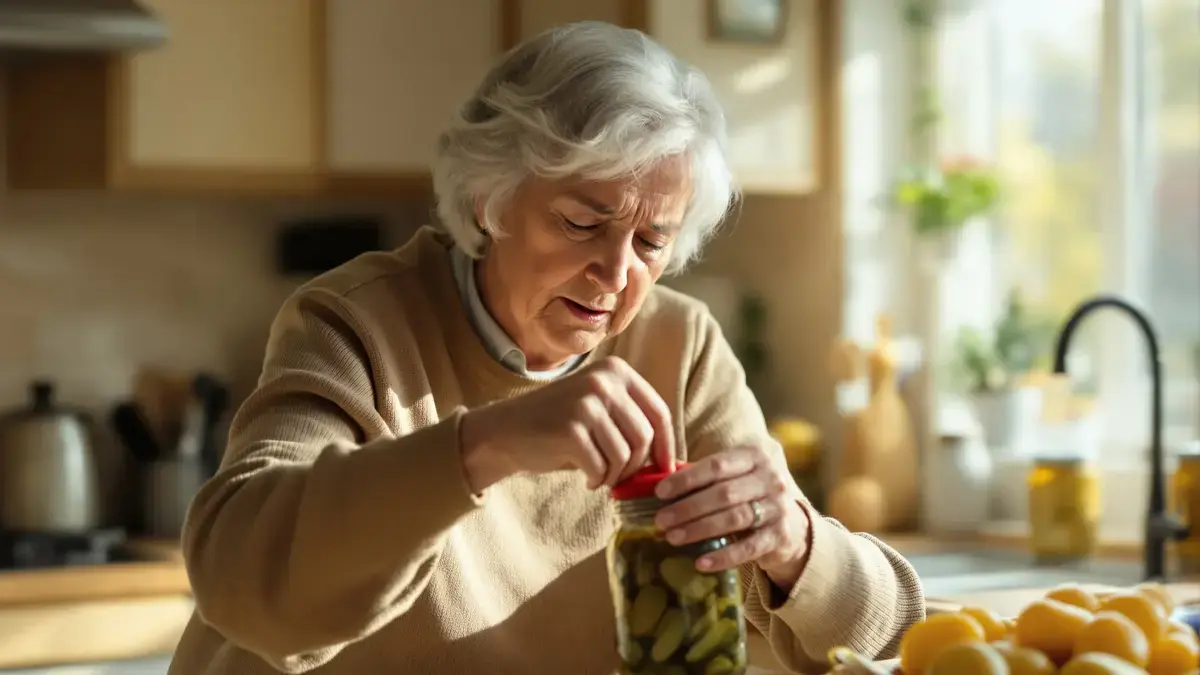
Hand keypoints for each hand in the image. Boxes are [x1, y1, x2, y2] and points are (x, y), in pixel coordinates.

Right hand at [461, 356, 675, 491]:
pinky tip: (586, 478)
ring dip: (616, 476)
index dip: (668, 446)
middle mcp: (604, 381)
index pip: (660, 413)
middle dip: (637, 467)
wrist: (506, 432)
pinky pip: (601, 468)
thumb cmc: (560, 426)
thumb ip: (632, 422)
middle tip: (620, 477)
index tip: (666, 469)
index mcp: (617, 371)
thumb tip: (673, 461)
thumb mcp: (600, 410)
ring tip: (600, 476)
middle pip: (645, 438)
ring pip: (625, 456)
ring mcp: (586, 403)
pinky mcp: (571, 429)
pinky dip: (597, 480)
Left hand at [652, 446, 811, 589]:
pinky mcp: (782, 535)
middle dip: (688, 508)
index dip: (686, 479)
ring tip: (673, 538)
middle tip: (661, 520)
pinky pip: (749, 548)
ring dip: (700, 529)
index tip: (660, 493)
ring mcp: (780, 506)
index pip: (717, 465)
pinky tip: (700, 563)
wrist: (792, 521)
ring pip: (734, 518)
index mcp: (757, 454)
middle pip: (724, 493)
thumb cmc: (748, 490)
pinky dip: (723, 556)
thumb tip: (654, 480)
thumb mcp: (735, 472)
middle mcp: (773, 477)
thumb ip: (703, 473)